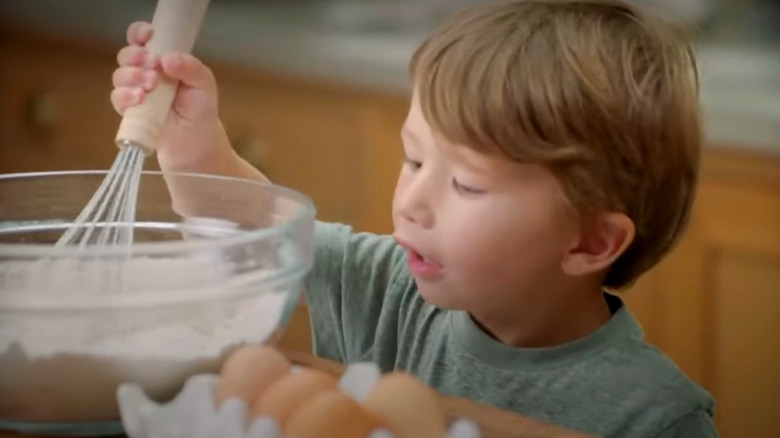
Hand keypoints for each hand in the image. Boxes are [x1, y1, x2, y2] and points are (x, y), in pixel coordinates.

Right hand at [111, 21, 262, 180]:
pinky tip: (139, 98)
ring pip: (120, 75)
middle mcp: (145, 73)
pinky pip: (117, 98)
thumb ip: (190, 67)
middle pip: (127, 55)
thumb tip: (167, 58)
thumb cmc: (200, 110)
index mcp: (162, 60)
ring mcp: (135, 92)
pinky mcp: (129, 112)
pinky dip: (124, 95)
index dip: (140, 33)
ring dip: (132, 76)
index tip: (148, 35)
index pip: (143, 39)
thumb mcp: (204, 84)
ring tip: (151, 85)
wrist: (197, 144)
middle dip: (136, 56)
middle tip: (153, 64)